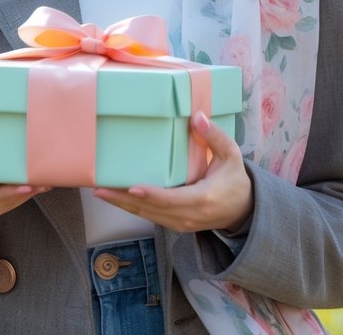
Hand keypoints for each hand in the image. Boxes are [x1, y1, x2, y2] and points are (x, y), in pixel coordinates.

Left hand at [92, 112, 252, 233]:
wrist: (243, 211)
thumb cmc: (235, 180)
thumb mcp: (232, 155)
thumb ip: (215, 136)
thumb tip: (197, 117)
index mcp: (203, 198)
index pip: (172, 199)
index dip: (150, 195)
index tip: (131, 187)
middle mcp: (189, 216)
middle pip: (151, 210)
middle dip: (123, 200)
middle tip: (99, 189)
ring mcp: (181, 224)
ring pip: (147, 216)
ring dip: (123, 205)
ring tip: (100, 192)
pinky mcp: (176, 225)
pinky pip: (151, 217)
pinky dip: (133, 208)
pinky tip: (117, 197)